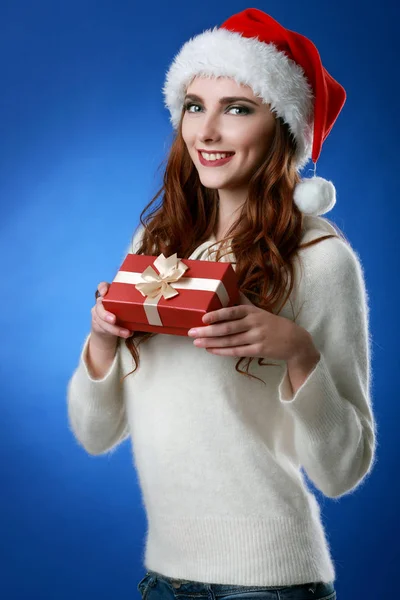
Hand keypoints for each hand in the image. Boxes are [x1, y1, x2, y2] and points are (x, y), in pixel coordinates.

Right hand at [91, 281, 133, 347]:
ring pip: (101, 321)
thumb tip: (156, 303)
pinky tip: (127, 334)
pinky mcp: (100, 325)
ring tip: (126, 333)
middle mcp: (102, 303)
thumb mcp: (129, 303)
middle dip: (105, 314)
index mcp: (110, 294)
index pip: (103, 286)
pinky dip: (116, 332)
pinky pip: (105, 329)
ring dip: (114, 328)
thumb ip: (136, 300)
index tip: (105, 292)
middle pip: (99, 306)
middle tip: (113, 320)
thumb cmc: (125, 309)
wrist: (113, 324)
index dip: (102, 288)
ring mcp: (99, 314)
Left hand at [188, 291, 305, 361]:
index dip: (217, 315)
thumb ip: (244, 302)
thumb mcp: (259, 310)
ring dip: (211, 342)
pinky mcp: (258, 350)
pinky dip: (222, 351)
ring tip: (197, 342)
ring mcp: (256, 337)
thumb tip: (230, 288)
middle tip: (191, 332)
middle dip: (207, 331)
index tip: (203, 317)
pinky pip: (236, 351)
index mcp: (252, 311)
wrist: (294, 340)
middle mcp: (254, 323)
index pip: (232, 312)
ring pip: (229, 341)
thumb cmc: (272, 323)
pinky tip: (211, 350)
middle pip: (227, 328)